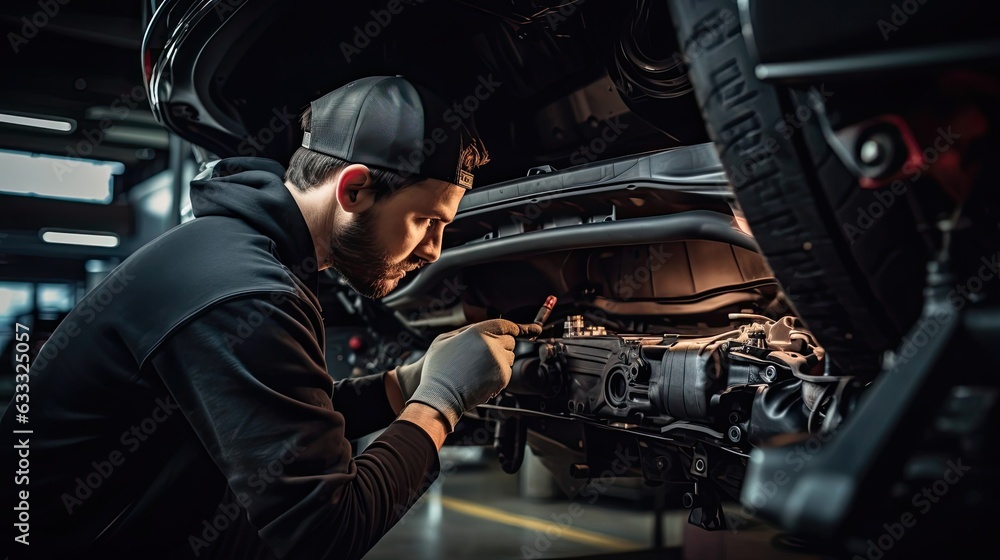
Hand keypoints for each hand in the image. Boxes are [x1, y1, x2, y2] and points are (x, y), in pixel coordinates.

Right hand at [406, 319, 541, 430]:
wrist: (441, 395)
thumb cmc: (439, 369)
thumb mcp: (444, 339)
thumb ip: (466, 330)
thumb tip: (483, 328)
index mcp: (477, 332)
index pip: (504, 324)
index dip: (512, 328)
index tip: (518, 330)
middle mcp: (491, 344)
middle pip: (510, 341)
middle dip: (501, 346)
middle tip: (484, 356)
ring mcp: (499, 362)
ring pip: (510, 357)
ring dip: (501, 360)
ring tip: (480, 369)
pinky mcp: (503, 377)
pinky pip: (508, 372)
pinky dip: (499, 374)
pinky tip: (483, 378)